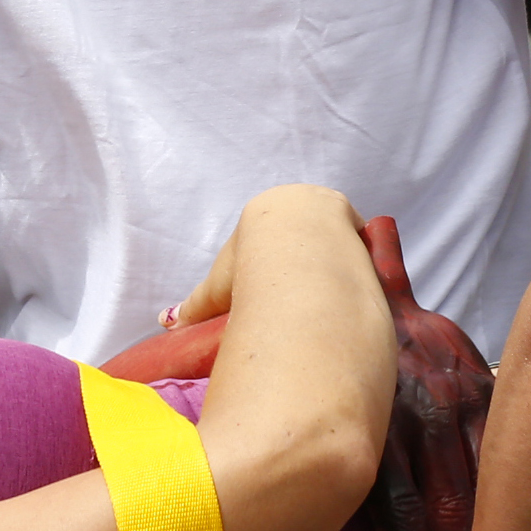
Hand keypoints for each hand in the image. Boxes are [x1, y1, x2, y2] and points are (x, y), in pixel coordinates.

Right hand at [163, 185, 364, 329]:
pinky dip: (358, 271)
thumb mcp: (217, 287)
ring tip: (328, 300)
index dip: (272, 266)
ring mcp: (335, 217)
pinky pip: (364, 252)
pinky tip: (353, 295)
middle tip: (302, 299)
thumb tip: (167, 324)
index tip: (275, 292)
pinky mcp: (362, 230)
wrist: (295, 251)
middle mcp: (303, 206)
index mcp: (267, 213)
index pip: (272, 238)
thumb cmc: (251, 264)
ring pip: (337, 244)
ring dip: (335, 266)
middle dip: (307, 265)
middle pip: (308, 238)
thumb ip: (195, 305)